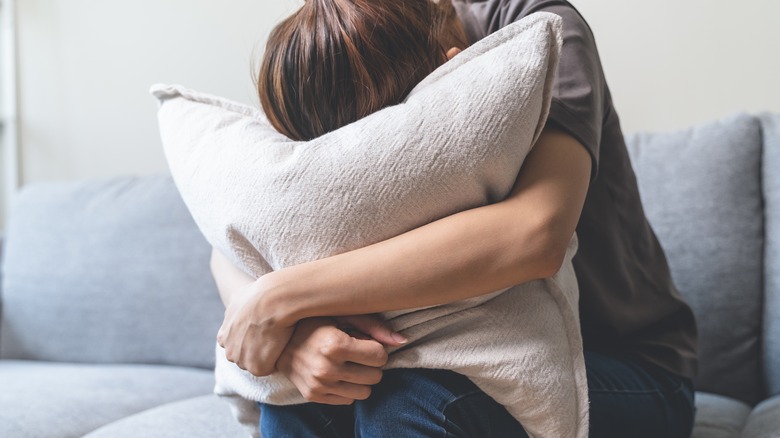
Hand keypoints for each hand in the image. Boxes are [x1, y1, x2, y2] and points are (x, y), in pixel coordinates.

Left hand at [217, 278, 293, 376]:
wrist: (272, 299)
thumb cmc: (259, 295)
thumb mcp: (238, 298)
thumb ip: (235, 310)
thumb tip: (238, 305)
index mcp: (223, 337)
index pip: (238, 345)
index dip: (253, 338)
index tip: (263, 329)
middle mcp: (229, 351)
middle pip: (247, 357)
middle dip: (258, 349)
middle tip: (274, 334)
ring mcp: (241, 361)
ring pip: (258, 363)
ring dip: (268, 355)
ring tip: (279, 338)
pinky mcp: (256, 368)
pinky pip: (270, 367)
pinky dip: (278, 358)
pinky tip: (283, 343)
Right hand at [277, 315, 405, 404]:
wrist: (278, 339)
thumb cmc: (316, 321)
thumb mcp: (343, 315)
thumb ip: (374, 326)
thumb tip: (403, 341)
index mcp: (334, 345)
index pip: (380, 357)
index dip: (377, 349)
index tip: (367, 342)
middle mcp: (326, 368)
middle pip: (375, 376)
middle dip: (372, 364)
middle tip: (358, 353)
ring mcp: (318, 385)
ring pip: (365, 392)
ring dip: (362, 378)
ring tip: (349, 364)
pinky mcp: (313, 396)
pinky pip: (348, 400)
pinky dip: (348, 388)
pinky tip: (337, 373)